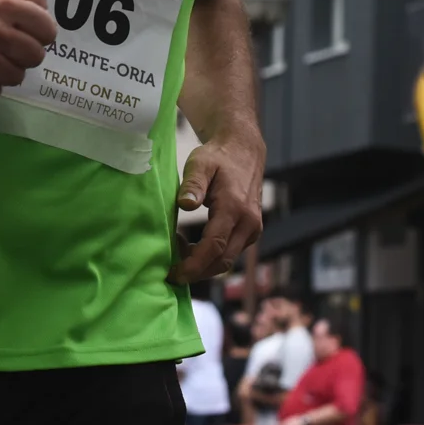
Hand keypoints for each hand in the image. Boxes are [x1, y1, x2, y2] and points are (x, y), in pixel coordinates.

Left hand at [168, 121, 264, 283]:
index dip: (193, 265)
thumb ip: (193, 185)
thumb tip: (185, 205)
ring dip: (202, 265)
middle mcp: (248, 223)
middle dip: (196, 271)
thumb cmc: (218, 157)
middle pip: (222, 261)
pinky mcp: (251, 232)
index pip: (213, 247)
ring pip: (227, 260)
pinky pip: (231, 253)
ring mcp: (253, 229)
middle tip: (171, 272)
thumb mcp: (200, 164)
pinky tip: (192, 247)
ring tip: (178, 252)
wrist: (244, 150)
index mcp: (234, 208)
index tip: (173, 274)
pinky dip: (211, 257)